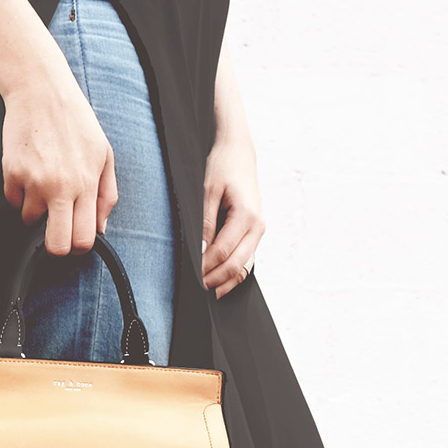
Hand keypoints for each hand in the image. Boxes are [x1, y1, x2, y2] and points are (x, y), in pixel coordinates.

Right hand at [0, 67, 117, 256]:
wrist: (41, 91)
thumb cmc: (74, 120)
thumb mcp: (104, 154)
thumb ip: (106, 194)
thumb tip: (100, 227)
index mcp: (86, 183)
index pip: (82, 239)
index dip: (78, 246)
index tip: (74, 238)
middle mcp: (60, 186)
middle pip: (56, 245)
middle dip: (56, 245)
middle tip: (55, 230)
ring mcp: (33, 182)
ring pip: (30, 221)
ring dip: (35, 208)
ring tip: (43, 182)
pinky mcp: (12, 175)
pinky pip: (13, 201)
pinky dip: (19, 192)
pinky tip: (29, 170)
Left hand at [201, 136, 263, 297]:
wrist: (239, 154)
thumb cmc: (222, 168)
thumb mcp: (207, 192)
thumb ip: (205, 223)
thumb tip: (200, 251)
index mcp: (247, 216)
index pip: (222, 252)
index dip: (204, 268)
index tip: (189, 278)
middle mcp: (257, 226)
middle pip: (236, 266)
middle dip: (214, 281)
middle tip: (195, 291)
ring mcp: (258, 232)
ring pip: (243, 268)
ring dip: (224, 282)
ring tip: (204, 292)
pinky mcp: (254, 235)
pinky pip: (245, 262)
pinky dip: (231, 274)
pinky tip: (216, 283)